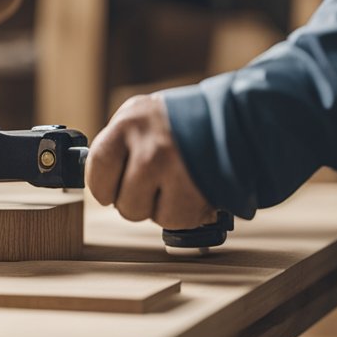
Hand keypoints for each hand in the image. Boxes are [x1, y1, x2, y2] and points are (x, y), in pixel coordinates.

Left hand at [85, 94, 215, 229]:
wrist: (239, 120)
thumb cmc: (182, 122)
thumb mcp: (142, 116)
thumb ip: (118, 143)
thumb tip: (96, 177)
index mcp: (130, 122)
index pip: (97, 167)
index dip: (102, 186)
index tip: (109, 189)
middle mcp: (150, 144)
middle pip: (123, 201)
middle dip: (135, 200)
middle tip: (152, 184)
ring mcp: (175, 168)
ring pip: (146, 214)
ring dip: (159, 208)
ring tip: (174, 185)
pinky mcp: (197, 190)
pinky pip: (174, 220)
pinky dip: (183, 214)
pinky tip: (190, 192)